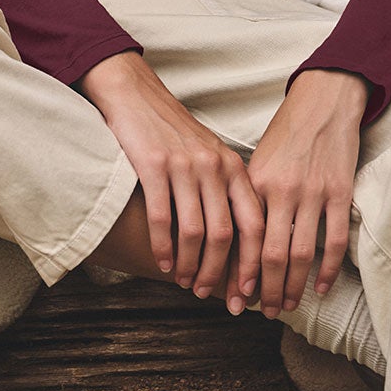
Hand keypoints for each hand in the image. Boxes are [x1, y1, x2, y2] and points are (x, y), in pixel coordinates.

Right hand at [77, 50, 265, 299]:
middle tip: (211, 296)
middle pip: (226, 234)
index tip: (249, 291)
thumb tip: (236, 242)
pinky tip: (163, 263)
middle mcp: (214, 167)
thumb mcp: (210, 156)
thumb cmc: (173, 133)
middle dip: (219, 273)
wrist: (136, 94)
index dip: (253, 263)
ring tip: (184, 283)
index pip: (254, 223)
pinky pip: (162, 217)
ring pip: (194, 231)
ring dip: (189, 265)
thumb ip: (225, 191)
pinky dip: (164, 247)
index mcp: (233, 167)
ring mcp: (184, 167)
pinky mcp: (154, 166)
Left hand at [236, 68, 367, 316]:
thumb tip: (233, 240)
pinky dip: (326, 269)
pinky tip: (319, 287)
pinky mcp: (340, 193)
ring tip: (287, 305)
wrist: (323, 103)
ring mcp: (313, 193)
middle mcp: (283, 191)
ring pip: (301, 254)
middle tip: (263, 312)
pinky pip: (333, 240)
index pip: (245, 240)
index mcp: (256, 183)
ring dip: (293, 286)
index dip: (239, 274)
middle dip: (266, 289)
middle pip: (271, 255)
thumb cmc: (286, 134)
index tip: (235, 296)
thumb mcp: (257, 162)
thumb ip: (247, 198)